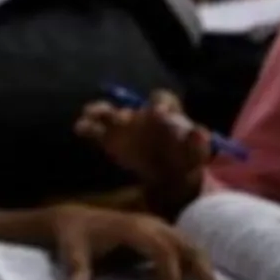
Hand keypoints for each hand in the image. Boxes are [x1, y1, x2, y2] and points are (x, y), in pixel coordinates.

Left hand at [47, 205, 227, 279]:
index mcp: (134, 228)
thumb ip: (76, 269)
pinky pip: (184, 251)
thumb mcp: (70, 252)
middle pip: (188, 247)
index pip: (163, 250)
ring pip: (192, 248)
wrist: (74, 220)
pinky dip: (193, 269)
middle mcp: (153, 225)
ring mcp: (160, 228)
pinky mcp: (161, 236)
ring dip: (205, 272)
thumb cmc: (74, 236)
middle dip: (205, 274)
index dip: (170, 275)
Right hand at [74, 90, 209, 212]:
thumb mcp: (196, 155)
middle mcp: (143, 115)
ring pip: (109, 114)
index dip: (160, 103)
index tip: (159, 113)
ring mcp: (125, 127)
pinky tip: (80, 127)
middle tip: (124, 119)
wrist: (169, 179)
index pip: (162, 99)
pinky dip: (87, 127)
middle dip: (128, 112)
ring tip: (90, 113)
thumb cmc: (185, 161)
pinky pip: (96, 130)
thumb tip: (198, 131)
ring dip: (101, 111)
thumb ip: (197, 143)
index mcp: (167, 113)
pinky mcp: (110, 140)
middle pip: (132, 106)